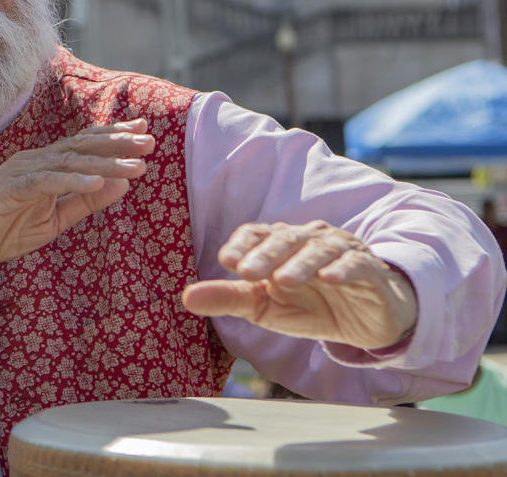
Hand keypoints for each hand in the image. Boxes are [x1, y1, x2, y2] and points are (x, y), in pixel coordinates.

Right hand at [0, 119, 153, 295]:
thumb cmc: (3, 231)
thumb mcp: (54, 219)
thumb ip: (84, 201)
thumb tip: (121, 184)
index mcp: (43, 165)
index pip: (82, 144)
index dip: (113, 136)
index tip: (144, 131)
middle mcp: (32, 161)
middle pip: (80, 146)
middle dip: (117, 143)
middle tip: (150, 142)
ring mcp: (19, 173)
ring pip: (68, 162)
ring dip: (104, 162)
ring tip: (135, 166)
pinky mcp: (8, 191)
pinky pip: (45, 182)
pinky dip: (72, 181)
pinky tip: (98, 182)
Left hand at [181, 220, 417, 349]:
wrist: (366, 323)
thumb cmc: (309, 307)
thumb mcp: (265, 307)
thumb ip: (229, 299)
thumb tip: (186, 298)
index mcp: (280, 244)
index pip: (257, 234)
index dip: (242, 245)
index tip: (226, 261)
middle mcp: (309, 239)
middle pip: (284, 239)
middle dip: (265, 255)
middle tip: (246, 273)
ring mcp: (341, 251)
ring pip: (319, 249)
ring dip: (301, 264)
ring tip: (284, 280)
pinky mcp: (370, 270)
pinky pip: (357, 264)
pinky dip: (343, 269)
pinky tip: (331, 279)